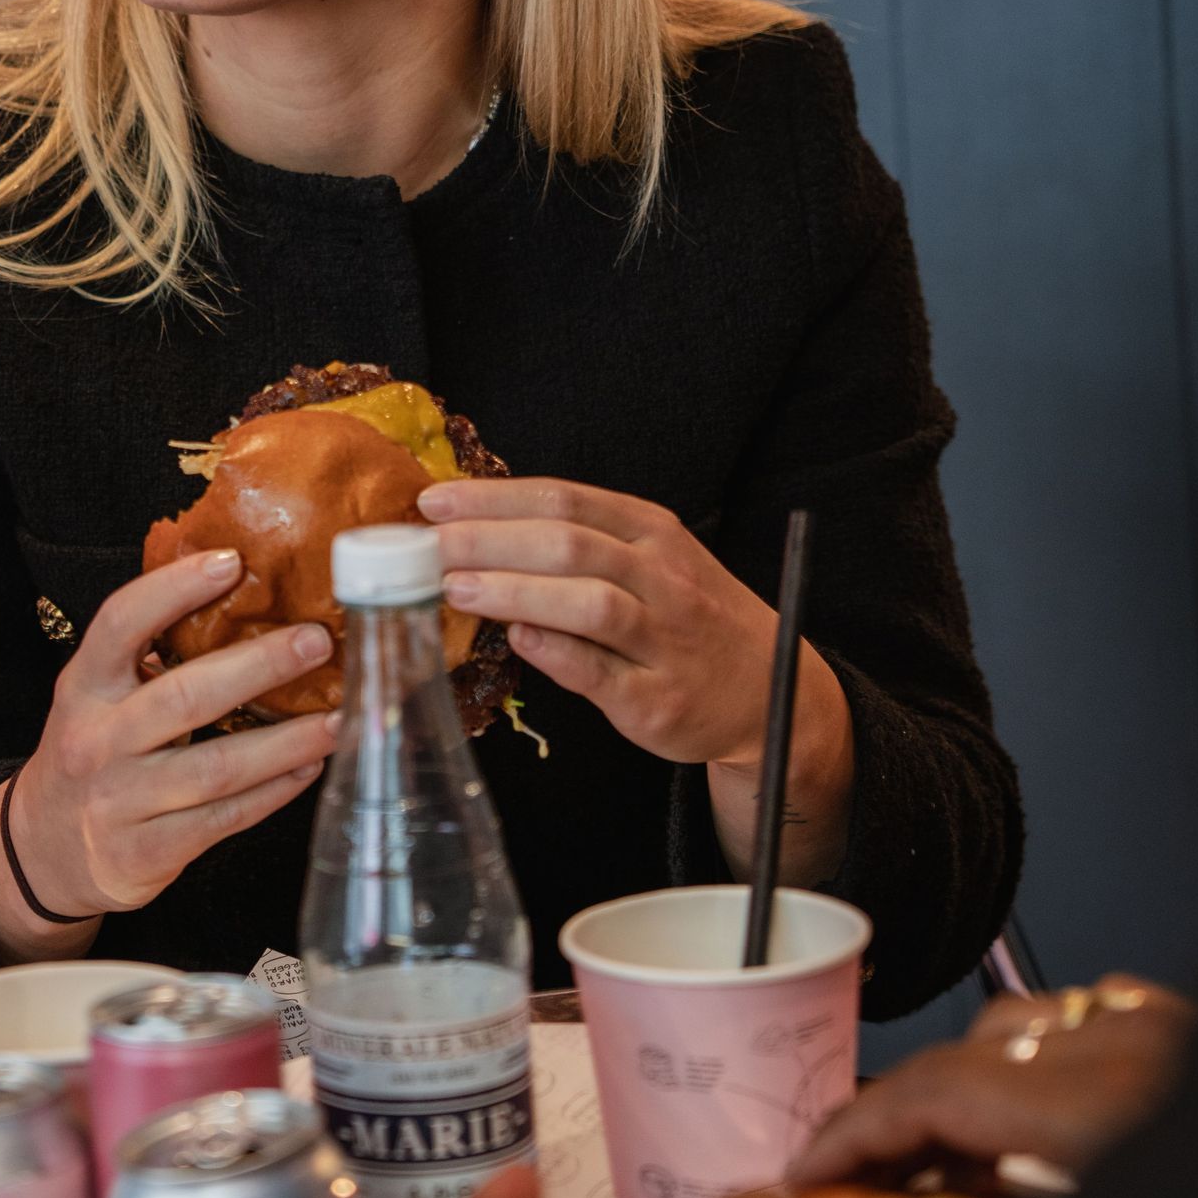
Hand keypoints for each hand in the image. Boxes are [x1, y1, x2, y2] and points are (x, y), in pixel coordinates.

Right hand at [0, 551, 338, 956]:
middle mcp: (96, 740)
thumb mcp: (98, 697)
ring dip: (286, 742)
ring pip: (216, 767)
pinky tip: (308, 768)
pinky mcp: (145, 852)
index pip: (120, 624)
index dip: (173, 589)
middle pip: (184, 696)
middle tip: (316, 642)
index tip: (231, 562)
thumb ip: (150, 659)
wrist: (43, 848)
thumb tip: (245, 604)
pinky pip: (223, 818)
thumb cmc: (92, 753)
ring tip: (338, 719)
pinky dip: (273, 792)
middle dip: (259, 666)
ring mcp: (120, 800)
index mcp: (84, 686)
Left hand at [421, 480, 852, 882]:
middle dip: (490, 539)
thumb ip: (576, 544)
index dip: (494, 497)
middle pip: (569, 544)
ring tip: (455, 588)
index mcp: (651, 531)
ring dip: (516, 591)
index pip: (564, 499)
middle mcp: (663, 577)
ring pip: (588, 601)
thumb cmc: (687, 616)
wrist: (769, 690)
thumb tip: (475, 532)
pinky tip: (515, 638)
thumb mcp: (648, 559)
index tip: (434, 501)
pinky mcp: (660, 699)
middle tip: (428, 545)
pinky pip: (601, 671)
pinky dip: (556, 651)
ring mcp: (666, 639)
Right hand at [794, 974, 1196, 1186]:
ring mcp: (1150, 1030)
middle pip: (957, 1056)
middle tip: (844, 1178)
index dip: (850, 1135)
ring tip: (934, 1161)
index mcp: (1097, 1111)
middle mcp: (1121, 1049)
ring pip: (1007, 1026)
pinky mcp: (1174, 1031)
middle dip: (888, 1117)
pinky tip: (1018, 1122)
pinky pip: (1071, 1022)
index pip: (929, 1095)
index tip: (805, 1173)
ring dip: (955, 1084)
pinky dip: (1026, 1062)